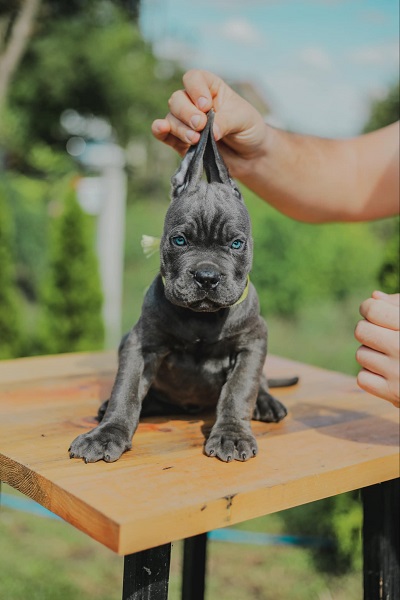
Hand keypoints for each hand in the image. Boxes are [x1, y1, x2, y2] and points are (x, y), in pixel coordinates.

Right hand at [151, 69, 267, 177]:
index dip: (195, 89)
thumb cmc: (248, 130)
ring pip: (171, 118)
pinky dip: (160, 131)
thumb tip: (209, 132)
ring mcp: (186, 123)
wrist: (249, 156)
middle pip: (178, 99)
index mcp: (210, 89)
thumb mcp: (243, 120)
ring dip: (180, 128)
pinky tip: (161, 128)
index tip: (206, 105)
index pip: (194, 78)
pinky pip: (165, 134)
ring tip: (196, 139)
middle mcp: (194, 103)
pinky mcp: (181, 142)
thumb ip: (225, 122)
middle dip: (187, 112)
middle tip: (200, 125)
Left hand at [355, 291, 399, 406]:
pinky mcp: (394, 394)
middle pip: (361, 331)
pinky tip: (388, 372)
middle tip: (383, 334)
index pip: (372, 310)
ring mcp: (399, 373)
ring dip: (372, 353)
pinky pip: (362, 378)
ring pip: (361, 354)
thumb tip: (374, 298)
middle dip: (369, 330)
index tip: (373, 311)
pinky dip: (372, 375)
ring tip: (391, 355)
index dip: (368, 307)